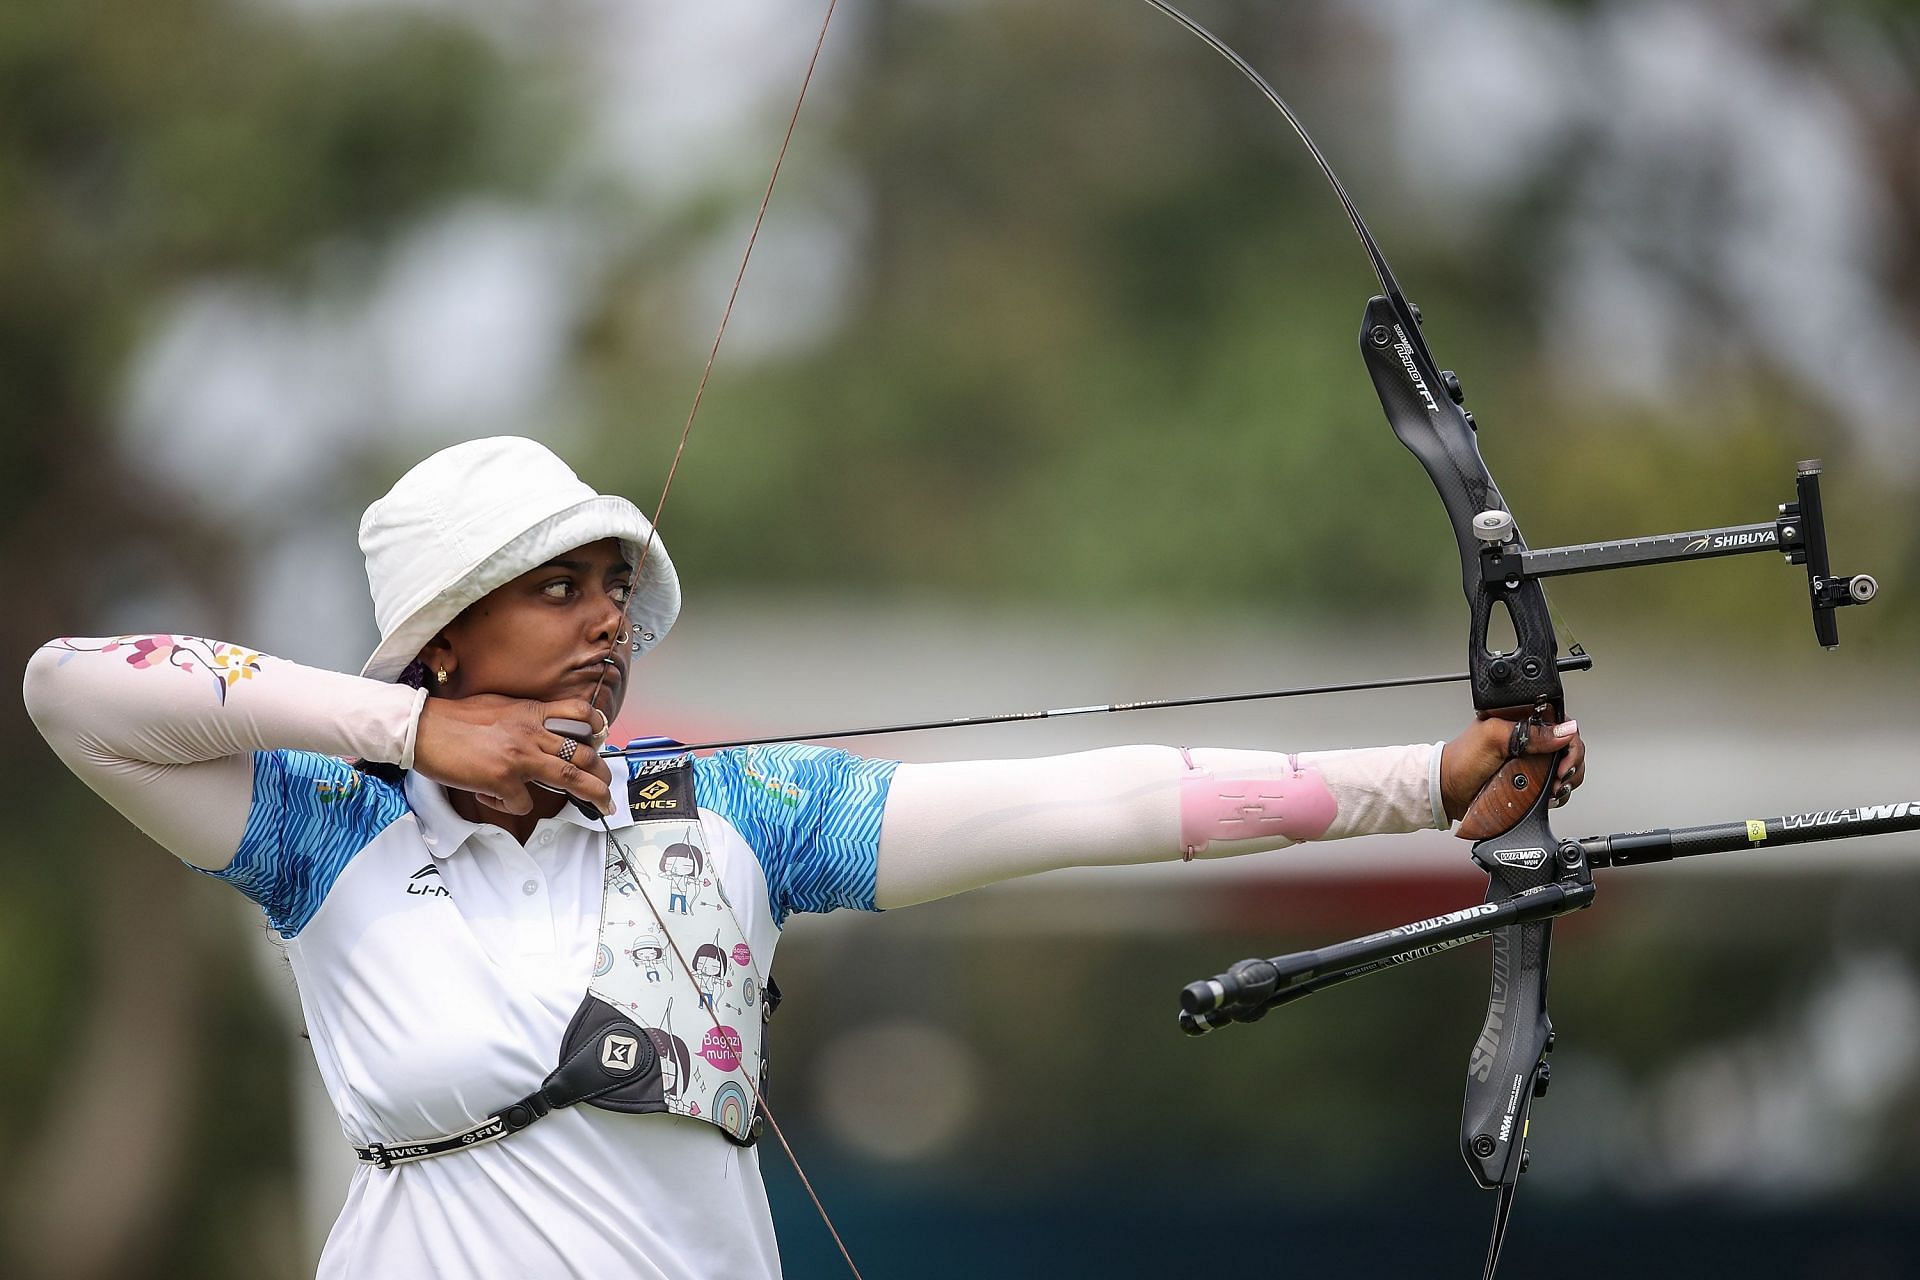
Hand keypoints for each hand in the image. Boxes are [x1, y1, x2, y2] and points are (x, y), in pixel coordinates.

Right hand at [413, 694, 614, 816]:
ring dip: (592, 794)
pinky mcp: (503, 780)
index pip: (578, 713)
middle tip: (608, 785)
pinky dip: (511, 805)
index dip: (596, 727)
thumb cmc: (455, 719)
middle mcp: (532, 733)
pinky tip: (492, 797)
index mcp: (531, 712)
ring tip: (602, 805)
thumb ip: (524, 719)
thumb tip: (539, 731)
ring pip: (570, 778)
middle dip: (602, 772)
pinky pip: (523, 803)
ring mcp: (520, 757)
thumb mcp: (500, 708)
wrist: (424, 729)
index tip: (601, 739)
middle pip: (582, 753)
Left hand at [1439, 709, 1584, 822]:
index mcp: (1521, 719)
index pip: (1561, 722)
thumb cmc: (1461, 760)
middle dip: (1571, 764)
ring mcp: (1532, 760)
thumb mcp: (1494, 738)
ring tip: (1553, 789)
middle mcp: (1530, 738)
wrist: (1448, 791)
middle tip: (1560, 778)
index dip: (1569, 741)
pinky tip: (1549, 796)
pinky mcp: (1531, 780)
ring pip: (1567, 767)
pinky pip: (1557, 784)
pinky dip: (1559, 792)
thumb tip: (1564, 730)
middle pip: (1569, 746)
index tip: (1564, 760)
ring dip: (1567, 780)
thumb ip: (1529, 732)